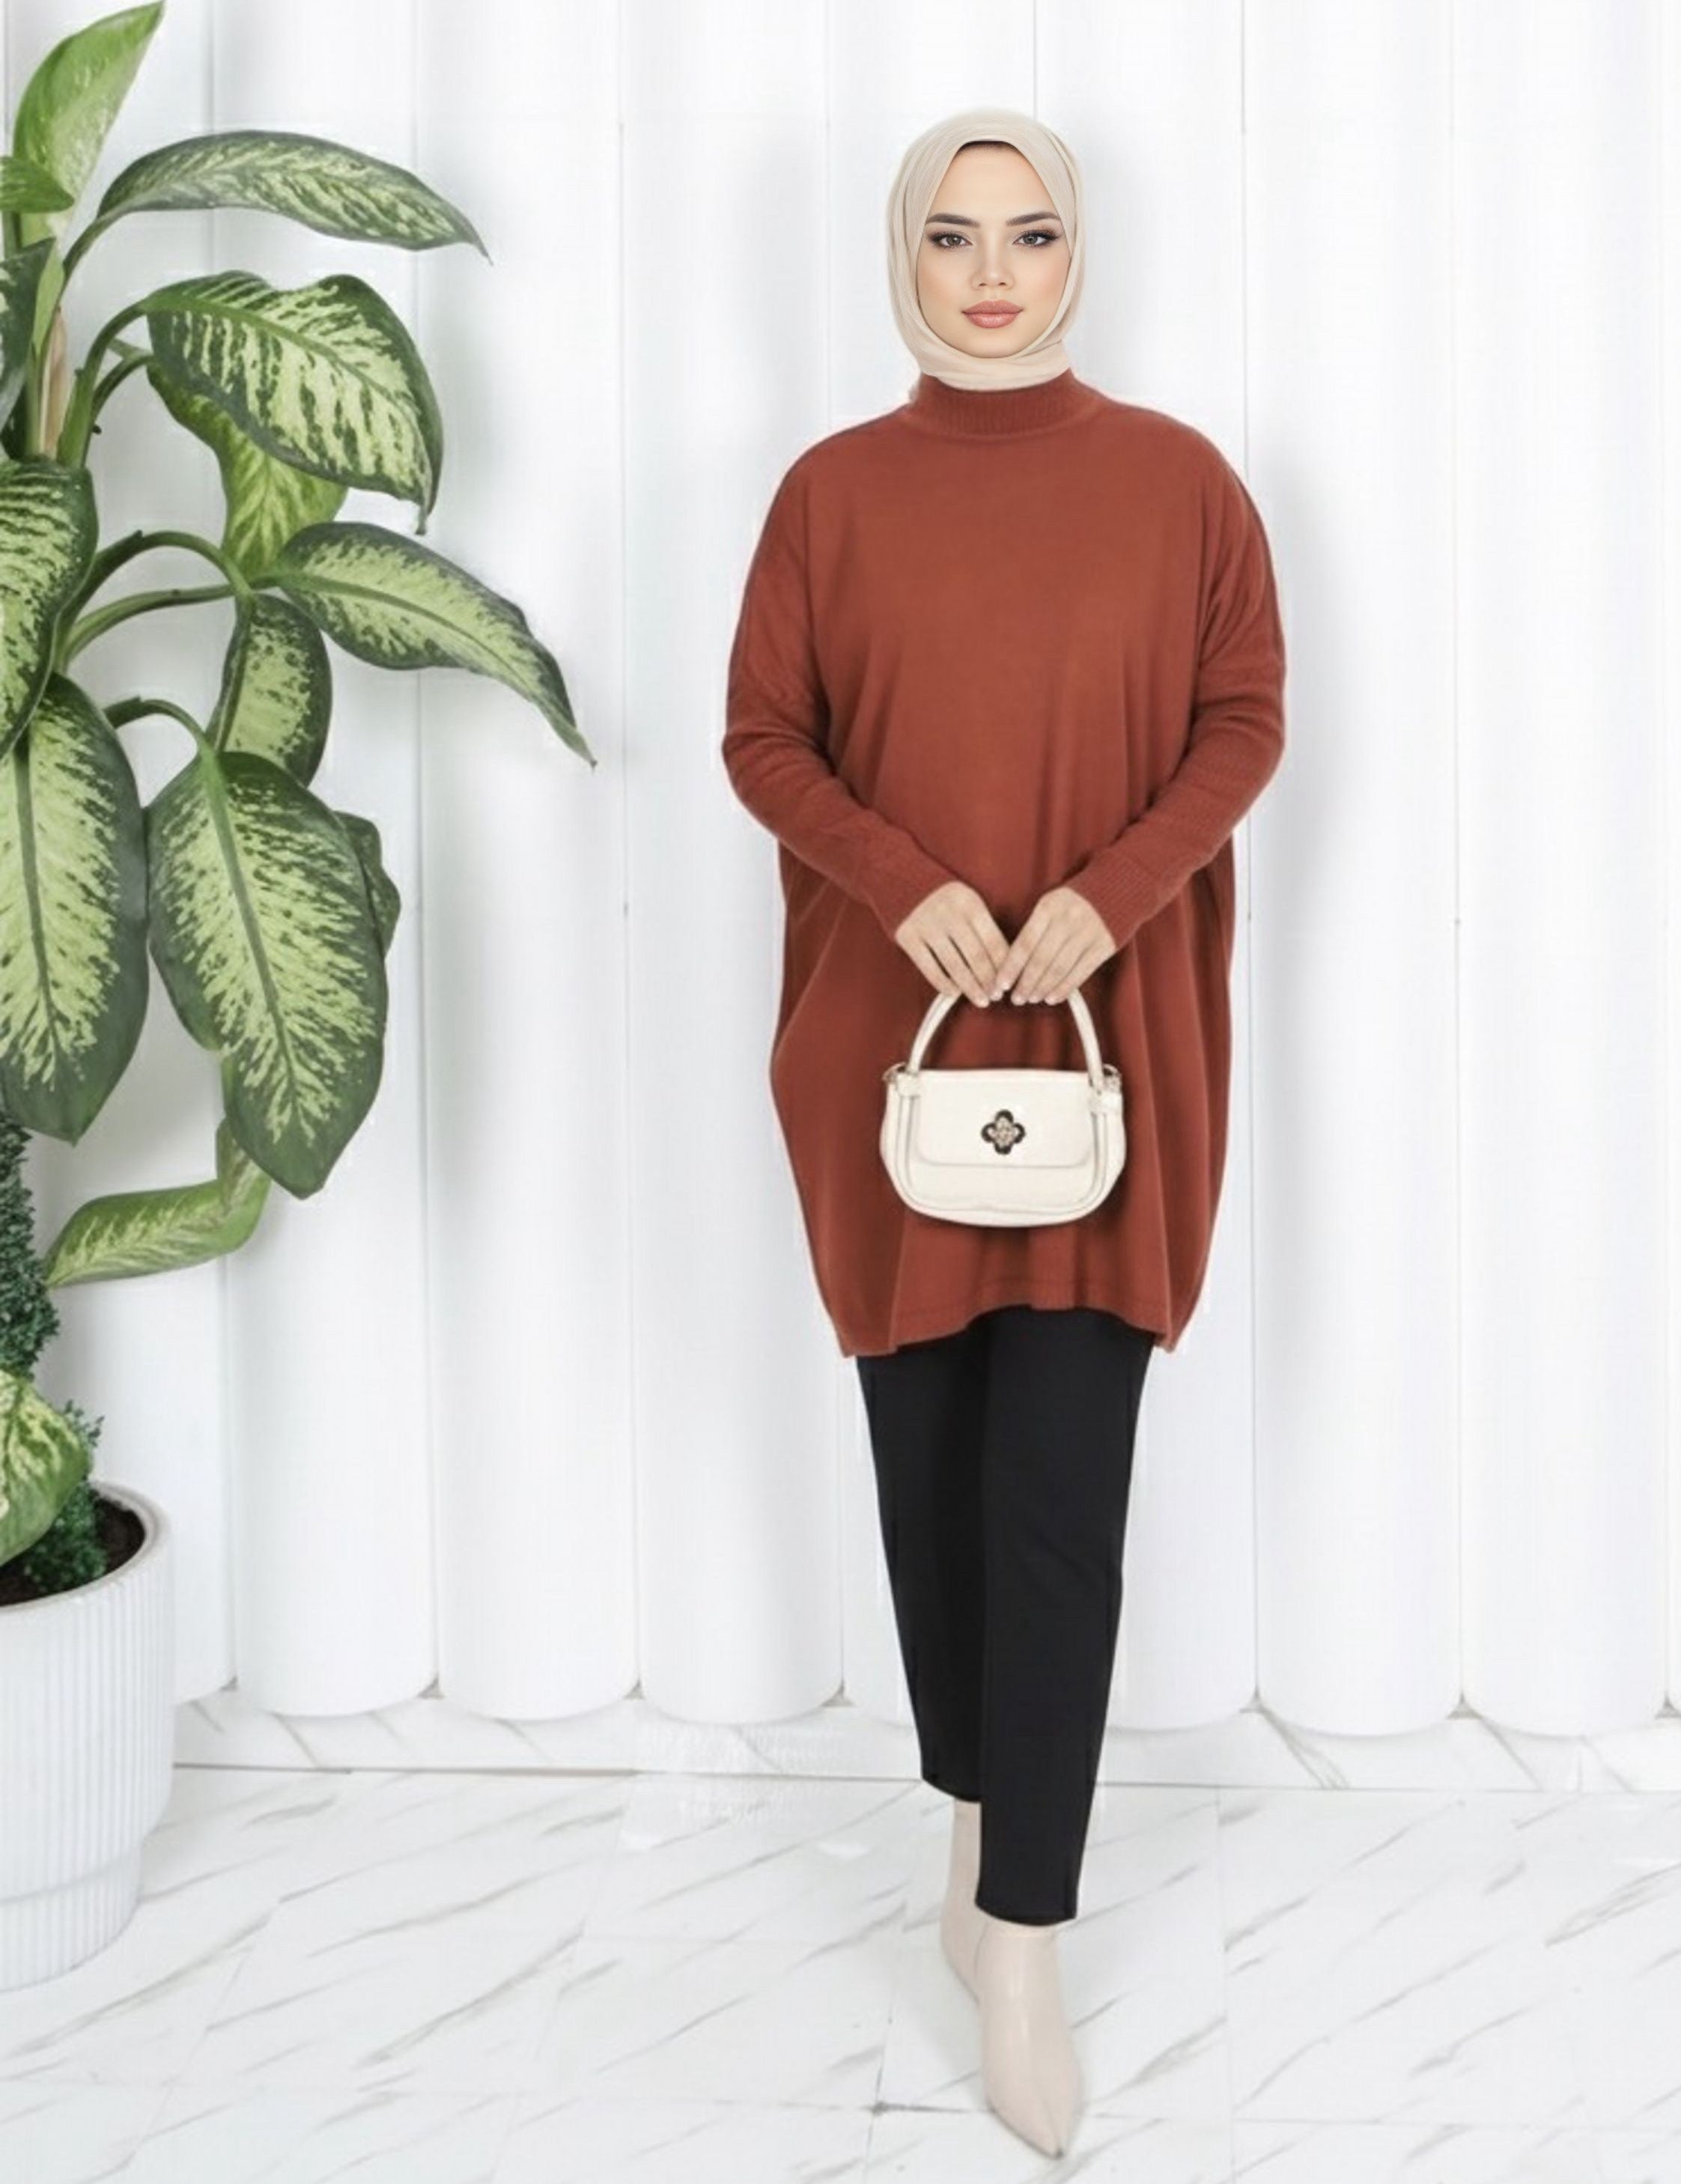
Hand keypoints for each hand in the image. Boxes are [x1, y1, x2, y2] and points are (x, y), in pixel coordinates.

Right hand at [892, 880, 1009, 1006]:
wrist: (900, 879)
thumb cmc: (943, 897)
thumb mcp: (967, 901)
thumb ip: (982, 927)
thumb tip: (1001, 965)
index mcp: (970, 903)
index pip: (993, 942)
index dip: (1002, 967)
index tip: (1007, 984)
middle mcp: (950, 914)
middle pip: (976, 956)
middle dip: (988, 981)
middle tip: (994, 997)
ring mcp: (927, 925)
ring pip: (954, 965)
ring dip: (970, 987)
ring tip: (980, 1000)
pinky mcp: (908, 936)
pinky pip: (929, 967)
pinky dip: (943, 983)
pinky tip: (954, 993)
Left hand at [992, 886, 1115, 1004]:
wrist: (1119, 885)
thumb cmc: (1077, 898)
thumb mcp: (1053, 902)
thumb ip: (1037, 927)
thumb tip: (1016, 962)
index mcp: (1049, 907)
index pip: (1024, 943)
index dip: (1011, 967)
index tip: (1000, 983)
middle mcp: (1067, 921)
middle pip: (1041, 959)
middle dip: (1026, 983)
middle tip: (1016, 998)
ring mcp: (1087, 934)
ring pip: (1059, 968)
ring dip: (1043, 988)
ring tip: (1032, 998)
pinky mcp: (1104, 945)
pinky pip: (1081, 972)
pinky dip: (1065, 988)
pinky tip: (1053, 997)